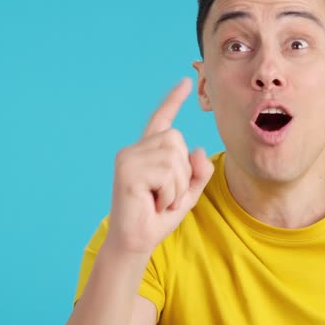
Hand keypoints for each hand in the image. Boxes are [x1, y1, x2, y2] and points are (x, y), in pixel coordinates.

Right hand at [106, 78, 213, 256]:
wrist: (135, 243)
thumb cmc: (157, 219)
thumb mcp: (187, 194)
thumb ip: (198, 172)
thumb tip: (198, 150)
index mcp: (148, 153)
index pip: (163, 120)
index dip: (174, 100)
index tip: (186, 81)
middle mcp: (135, 150)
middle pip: (177, 141)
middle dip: (183, 173)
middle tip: (166, 196)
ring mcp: (129, 158)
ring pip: (175, 157)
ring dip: (177, 186)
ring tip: (159, 200)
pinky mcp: (127, 170)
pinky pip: (167, 172)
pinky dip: (169, 193)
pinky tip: (153, 203)